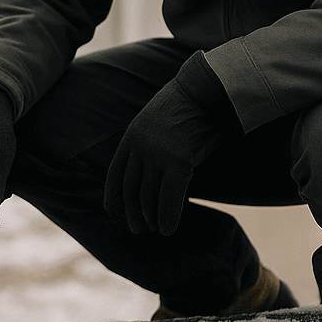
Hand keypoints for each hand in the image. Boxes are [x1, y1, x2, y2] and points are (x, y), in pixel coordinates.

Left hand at [104, 52, 233, 235]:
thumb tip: (150, 168)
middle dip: (132, 212)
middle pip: (131, 188)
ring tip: (156, 229)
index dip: (114, 196)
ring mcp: (157, 154)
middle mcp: (139, 146)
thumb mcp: (159, 123)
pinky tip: (169, 230)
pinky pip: (169, 197)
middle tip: (137, 229)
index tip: (114, 212)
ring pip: (149, 196)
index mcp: (131, 136)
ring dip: (152, 217)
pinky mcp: (178, 161)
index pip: (115, 173)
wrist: (208, 91)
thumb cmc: (190, 106)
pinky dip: (168, 217)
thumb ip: (149, 143)